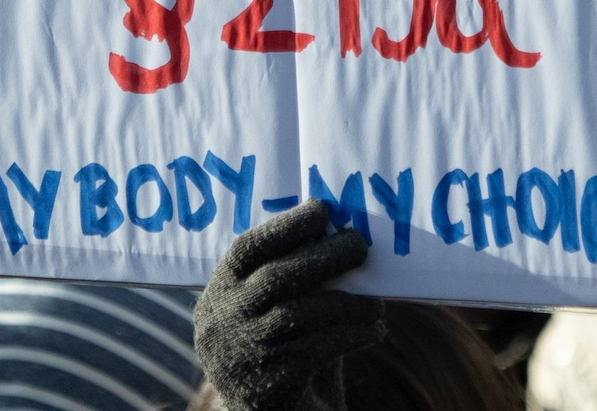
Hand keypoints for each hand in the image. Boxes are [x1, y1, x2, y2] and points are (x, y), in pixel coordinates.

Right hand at [194, 199, 384, 410]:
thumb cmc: (283, 355)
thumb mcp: (275, 315)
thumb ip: (296, 280)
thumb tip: (338, 234)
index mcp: (219, 295)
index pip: (245, 250)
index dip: (283, 226)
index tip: (320, 210)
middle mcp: (221, 323)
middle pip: (275, 278)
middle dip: (324, 257)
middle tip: (360, 245)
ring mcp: (240, 357)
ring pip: (299, 314)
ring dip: (346, 302)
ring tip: (378, 303)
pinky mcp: (268, 387)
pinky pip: (318, 350)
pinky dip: (351, 336)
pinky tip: (374, 331)